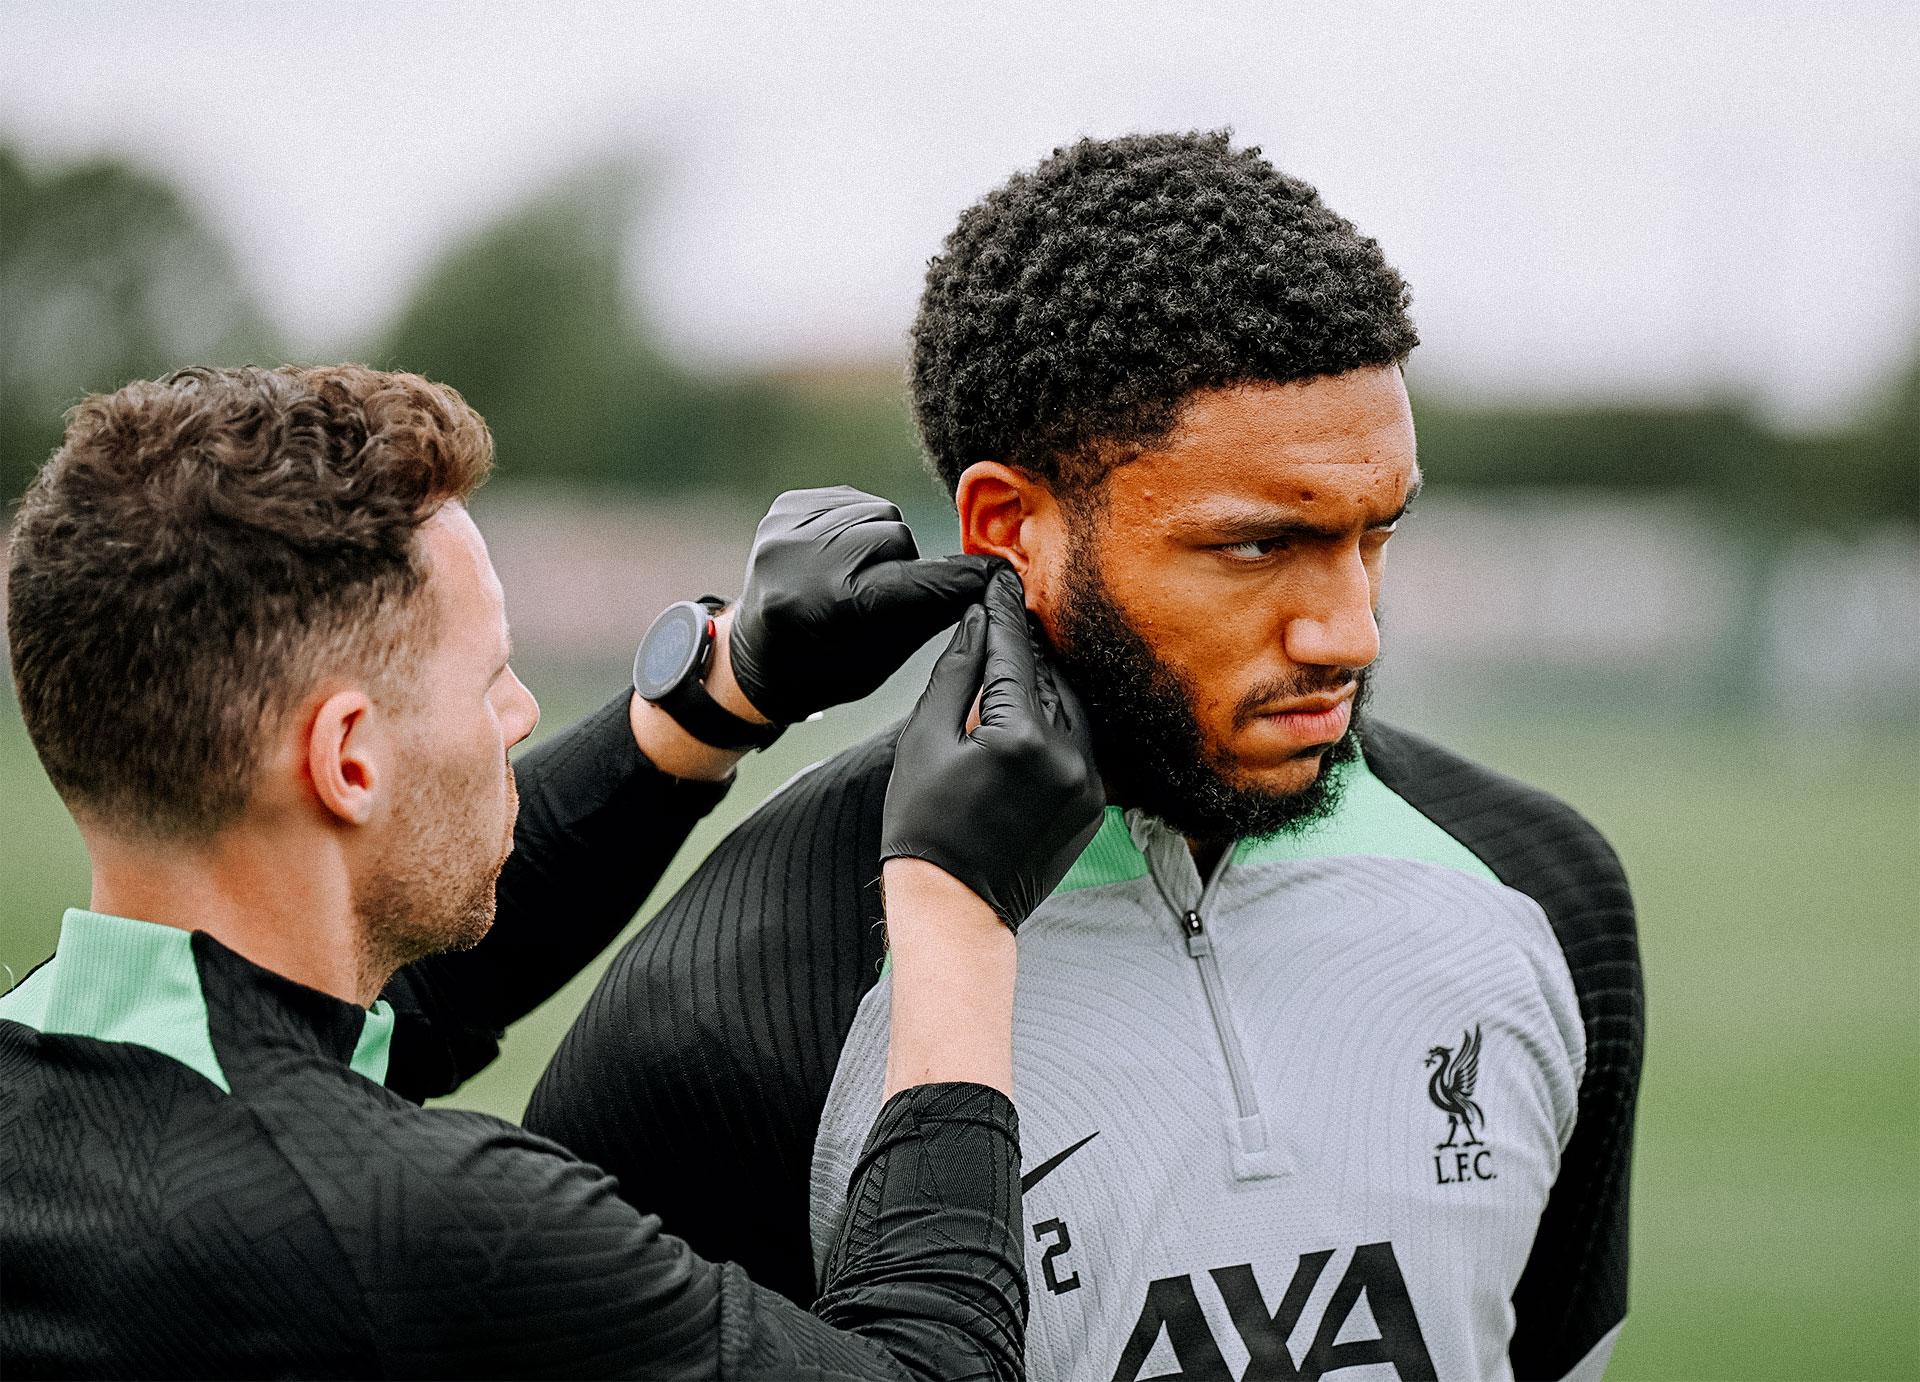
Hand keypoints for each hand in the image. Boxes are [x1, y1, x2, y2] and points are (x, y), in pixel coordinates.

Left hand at [727, 487, 999, 724]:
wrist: (754, 657)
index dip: (961, 578)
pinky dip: (858, 525)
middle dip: (906, 562)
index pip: (913, 580)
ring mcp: (785, 528)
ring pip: (878, 512)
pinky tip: (842, 555)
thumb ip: (929, 615)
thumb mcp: (880, 660)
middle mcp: (797, 559)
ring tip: (861, 574)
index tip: (997, 576)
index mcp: (823, 605)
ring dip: (883, 541)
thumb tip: (989, 583)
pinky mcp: (782, 508)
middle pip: (896, 535)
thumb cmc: (823, 669)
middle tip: (887, 593)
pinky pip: (851, 499)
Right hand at [880, 567, 1104, 929]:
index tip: (999, 581)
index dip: (1003, 614)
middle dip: (1024, 645)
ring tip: (1011, 661)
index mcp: (1022, 737)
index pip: (1014, 654)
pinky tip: (1028, 712)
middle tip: (1004, 611)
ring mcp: (1088, 782)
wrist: (957, 909)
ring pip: (1069, 706)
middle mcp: (1068, 756)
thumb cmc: (925, 827)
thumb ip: (956, 675)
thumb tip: (977, 624)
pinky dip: (1057, 720)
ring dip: (1043, 681)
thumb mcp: (925, 741)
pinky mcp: (1093, 803)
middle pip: (1049, 675)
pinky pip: (1079, 742)